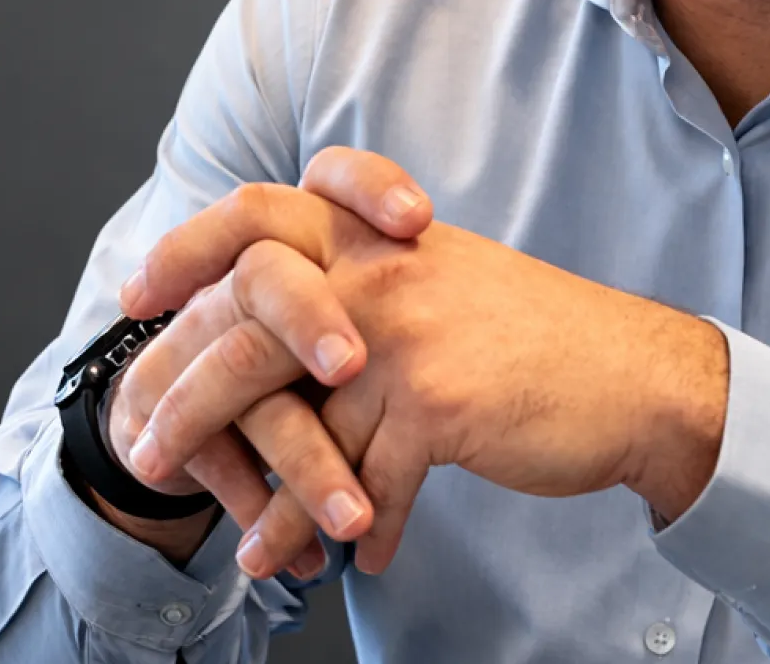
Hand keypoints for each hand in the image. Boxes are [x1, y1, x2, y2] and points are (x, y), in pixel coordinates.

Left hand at [129, 148, 729, 576]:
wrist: (631, 372)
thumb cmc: (534, 334)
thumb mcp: (444, 281)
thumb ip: (363, 291)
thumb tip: (281, 352)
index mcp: (379, 233)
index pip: (260, 211)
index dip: (189, 246)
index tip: (138, 293)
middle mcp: (384, 269)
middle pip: (246, 318)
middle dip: (183, 392)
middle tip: (146, 452)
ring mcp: (406, 334)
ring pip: (294, 420)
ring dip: (262, 496)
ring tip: (247, 554)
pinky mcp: (436, 404)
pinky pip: (363, 483)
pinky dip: (351, 531)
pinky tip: (353, 558)